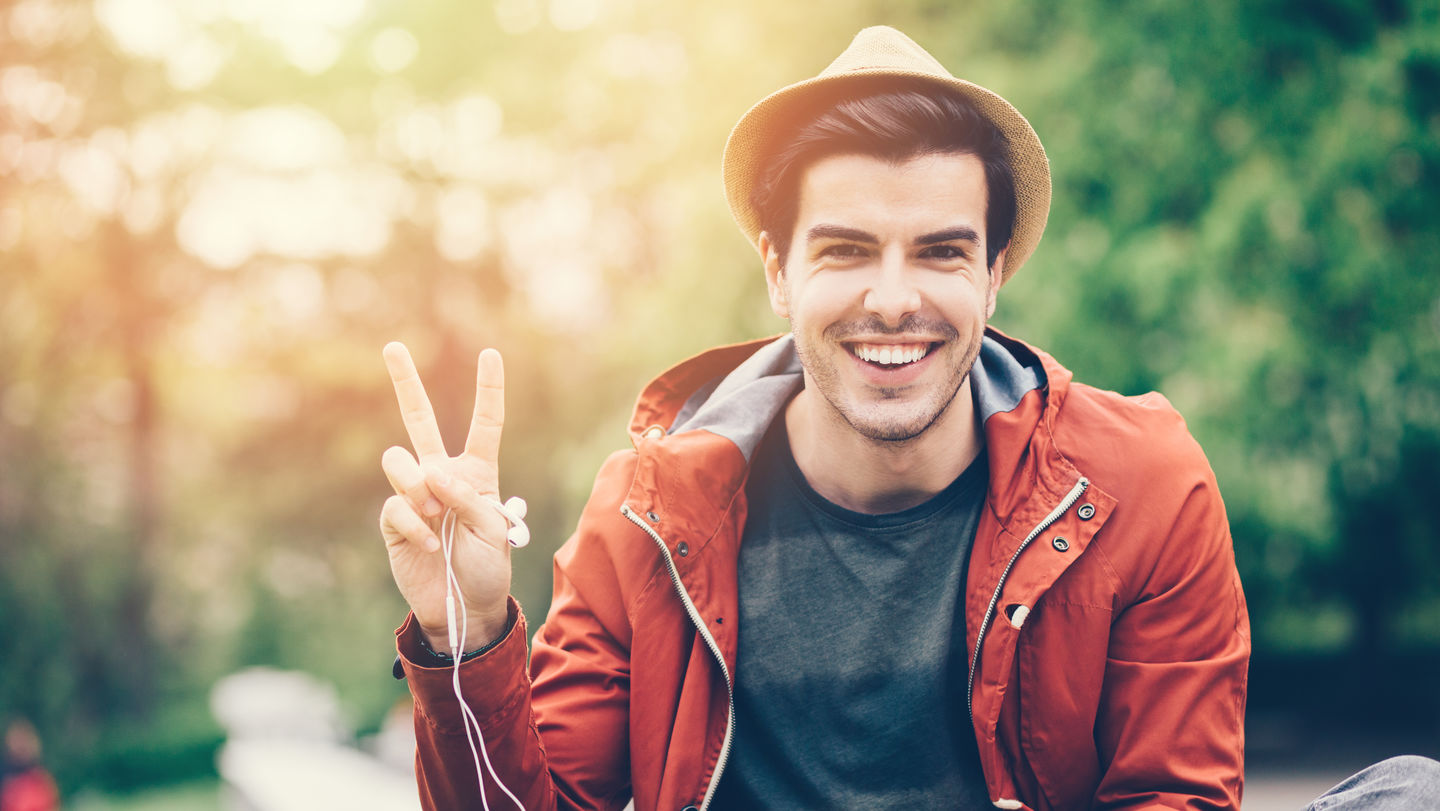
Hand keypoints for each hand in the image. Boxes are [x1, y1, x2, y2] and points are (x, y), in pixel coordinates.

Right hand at [379, 342, 512, 651]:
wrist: (462, 606)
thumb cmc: (488, 566)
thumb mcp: (496, 531)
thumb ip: (468, 497)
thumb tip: (430, 473)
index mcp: (478, 472)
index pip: (484, 423)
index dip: (488, 390)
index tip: (490, 354)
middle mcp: (443, 475)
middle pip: (420, 420)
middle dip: (406, 383)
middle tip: (392, 346)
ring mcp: (415, 495)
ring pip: (399, 461)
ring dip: (417, 485)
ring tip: (435, 513)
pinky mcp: (394, 520)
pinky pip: (395, 505)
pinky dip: (414, 524)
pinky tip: (429, 545)